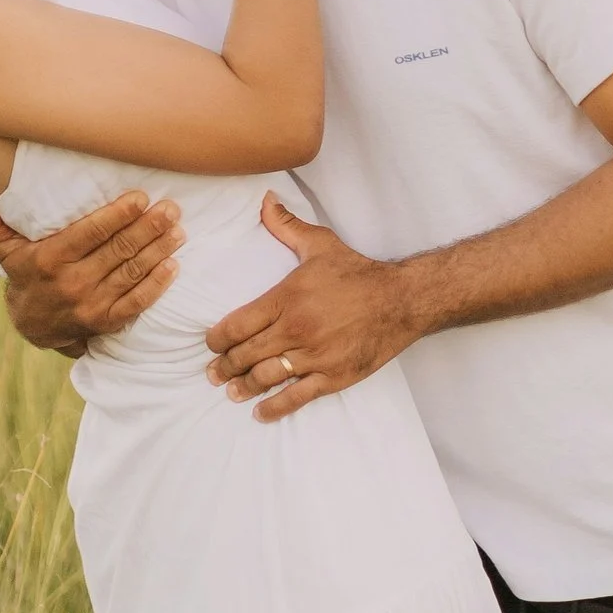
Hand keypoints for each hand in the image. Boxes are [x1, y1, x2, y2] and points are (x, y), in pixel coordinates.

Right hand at [0, 188, 181, 353]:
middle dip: (147, 228)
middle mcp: (72, 282)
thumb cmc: (26, 276)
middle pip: (117, 251)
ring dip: (158, 250)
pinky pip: (137, 301)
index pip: (90, 233)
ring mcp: (91, 304)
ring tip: (177, 230)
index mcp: (50, 260)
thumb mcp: (7, 253)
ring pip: (131, 273)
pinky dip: (157, 284)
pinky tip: (173, 265)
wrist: (33, 326)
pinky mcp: (107, 321)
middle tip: (170, 209)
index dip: (117, 215)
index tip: (141, 198)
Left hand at [204, 197, 420, 417]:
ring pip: (266, 378)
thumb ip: (286, 226)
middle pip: (246, 354)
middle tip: (214, 373)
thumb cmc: (357, 272)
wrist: (401, 300)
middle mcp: (296, 329)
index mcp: (287, 298)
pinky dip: (275, 407)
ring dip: (243, 387)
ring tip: (232, 391)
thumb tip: (265, 201)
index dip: (217, 338)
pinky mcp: (333, 376)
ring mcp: (314, 356)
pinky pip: (297, 397)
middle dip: (224, 366)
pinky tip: (261, 411)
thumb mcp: (320, 244)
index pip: (237, 324)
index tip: (210, 344)